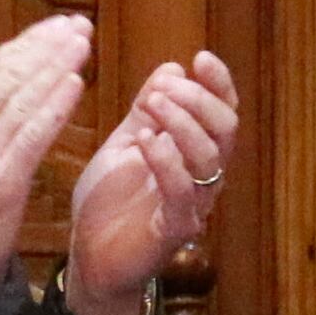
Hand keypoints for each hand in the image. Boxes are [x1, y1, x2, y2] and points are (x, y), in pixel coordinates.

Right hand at [0, 15, 94, 314]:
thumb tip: (13, 75)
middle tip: (78, 25)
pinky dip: (55, 107)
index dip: (28, 42)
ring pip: (22, 99)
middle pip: (8, 75)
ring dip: (56, 66)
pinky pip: (32, 135)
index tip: (58, 25)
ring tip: (82, 44)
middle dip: (47, 46)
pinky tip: (75, 85)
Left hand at [63, 51, 240, 314]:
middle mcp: (203, 176)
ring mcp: (194, 203)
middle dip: (197, 100)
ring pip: (210, 156)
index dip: (218, 84)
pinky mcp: (176, 229)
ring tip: (152, 106)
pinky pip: (183, 192)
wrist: (90, 256)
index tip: (200, 58)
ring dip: (182, 123)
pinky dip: (166, 160)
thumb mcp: (125, 142)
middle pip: (225, 129)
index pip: (222, 112)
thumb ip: (146, 110)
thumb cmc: (110, 200)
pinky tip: (145, 140)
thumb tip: (172, 69)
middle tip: (163, 89)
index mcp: (194, 152)